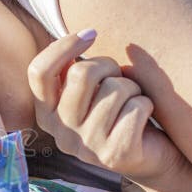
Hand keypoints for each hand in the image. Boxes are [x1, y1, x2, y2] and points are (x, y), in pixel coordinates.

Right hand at [27, 30, 181, 179]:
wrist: (152, 158)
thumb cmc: (119, 112)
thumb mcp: (90, 91)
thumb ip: (74, 70)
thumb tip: (81, 35)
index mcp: (46, 114)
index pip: (39, 72)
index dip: (64, 46)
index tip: (91, 33)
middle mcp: (60, 133)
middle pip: (80, 74)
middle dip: (108, 65)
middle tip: (120, 76)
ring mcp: (86, 147)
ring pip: (114, 89)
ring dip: (133, 87)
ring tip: (133, 101)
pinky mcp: (114, 155)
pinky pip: (135, 108)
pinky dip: (147, 104)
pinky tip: (145, 117)